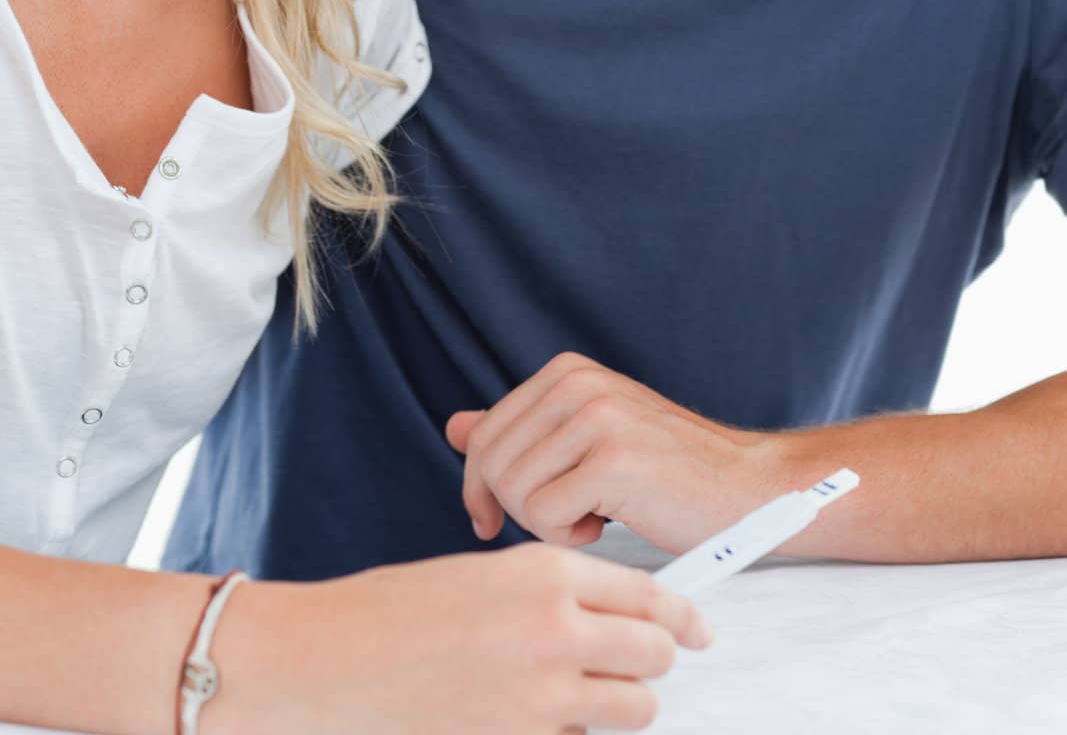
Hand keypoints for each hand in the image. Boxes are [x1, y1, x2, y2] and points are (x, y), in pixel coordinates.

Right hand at [213, 542, 711, 733]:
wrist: (333, 662)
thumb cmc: (395, 611)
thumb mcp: (486, 575)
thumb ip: (552, 590)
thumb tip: (605, 608)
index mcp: (546, 575)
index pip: (649, 594)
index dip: (683, 613)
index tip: (698, 626)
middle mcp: (556, 632)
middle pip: (654, 655)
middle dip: (652, 657)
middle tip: (637, 658)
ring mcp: (543, 699)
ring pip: (633, 708)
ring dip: (622, 700)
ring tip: (586, 688)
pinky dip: (572, 730)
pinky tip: (535, 714)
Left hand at [446, 351, 780, 553]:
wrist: (743, 486)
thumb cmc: (666, 470)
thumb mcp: (585, 438)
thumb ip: (522, 432)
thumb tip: (456, 426)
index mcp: (565, 372)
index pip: (483, 435)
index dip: (480, 487)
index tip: (492, 518)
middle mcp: (576, 383)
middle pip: (491, 465)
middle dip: (513, 510)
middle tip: (563, 518)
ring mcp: (596, 418)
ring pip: (514, 492)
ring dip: (546, 524)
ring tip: (591, 516)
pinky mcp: (614, 460)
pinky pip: (546, 516)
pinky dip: (569, 536)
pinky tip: (606, 524)